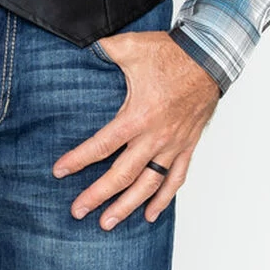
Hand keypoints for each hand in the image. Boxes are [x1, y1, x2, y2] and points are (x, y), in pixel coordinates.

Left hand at [53, 33, 220, 228]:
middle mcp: (155, 136)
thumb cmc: (171, 53)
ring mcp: (173, 145)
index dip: (78, 160)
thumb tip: (77, 46)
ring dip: (127, 206)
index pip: (101, 146)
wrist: (209, 57)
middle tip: (77, 211)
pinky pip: (176, 179)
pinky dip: (164, 199)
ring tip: (107, 223)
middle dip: (97, 195)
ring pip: (148, 185)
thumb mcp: (130, 47)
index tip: (59, 172)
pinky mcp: (187, 146)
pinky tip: (151, 214)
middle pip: (122, 175)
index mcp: (138, 116)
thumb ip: (102, 50)